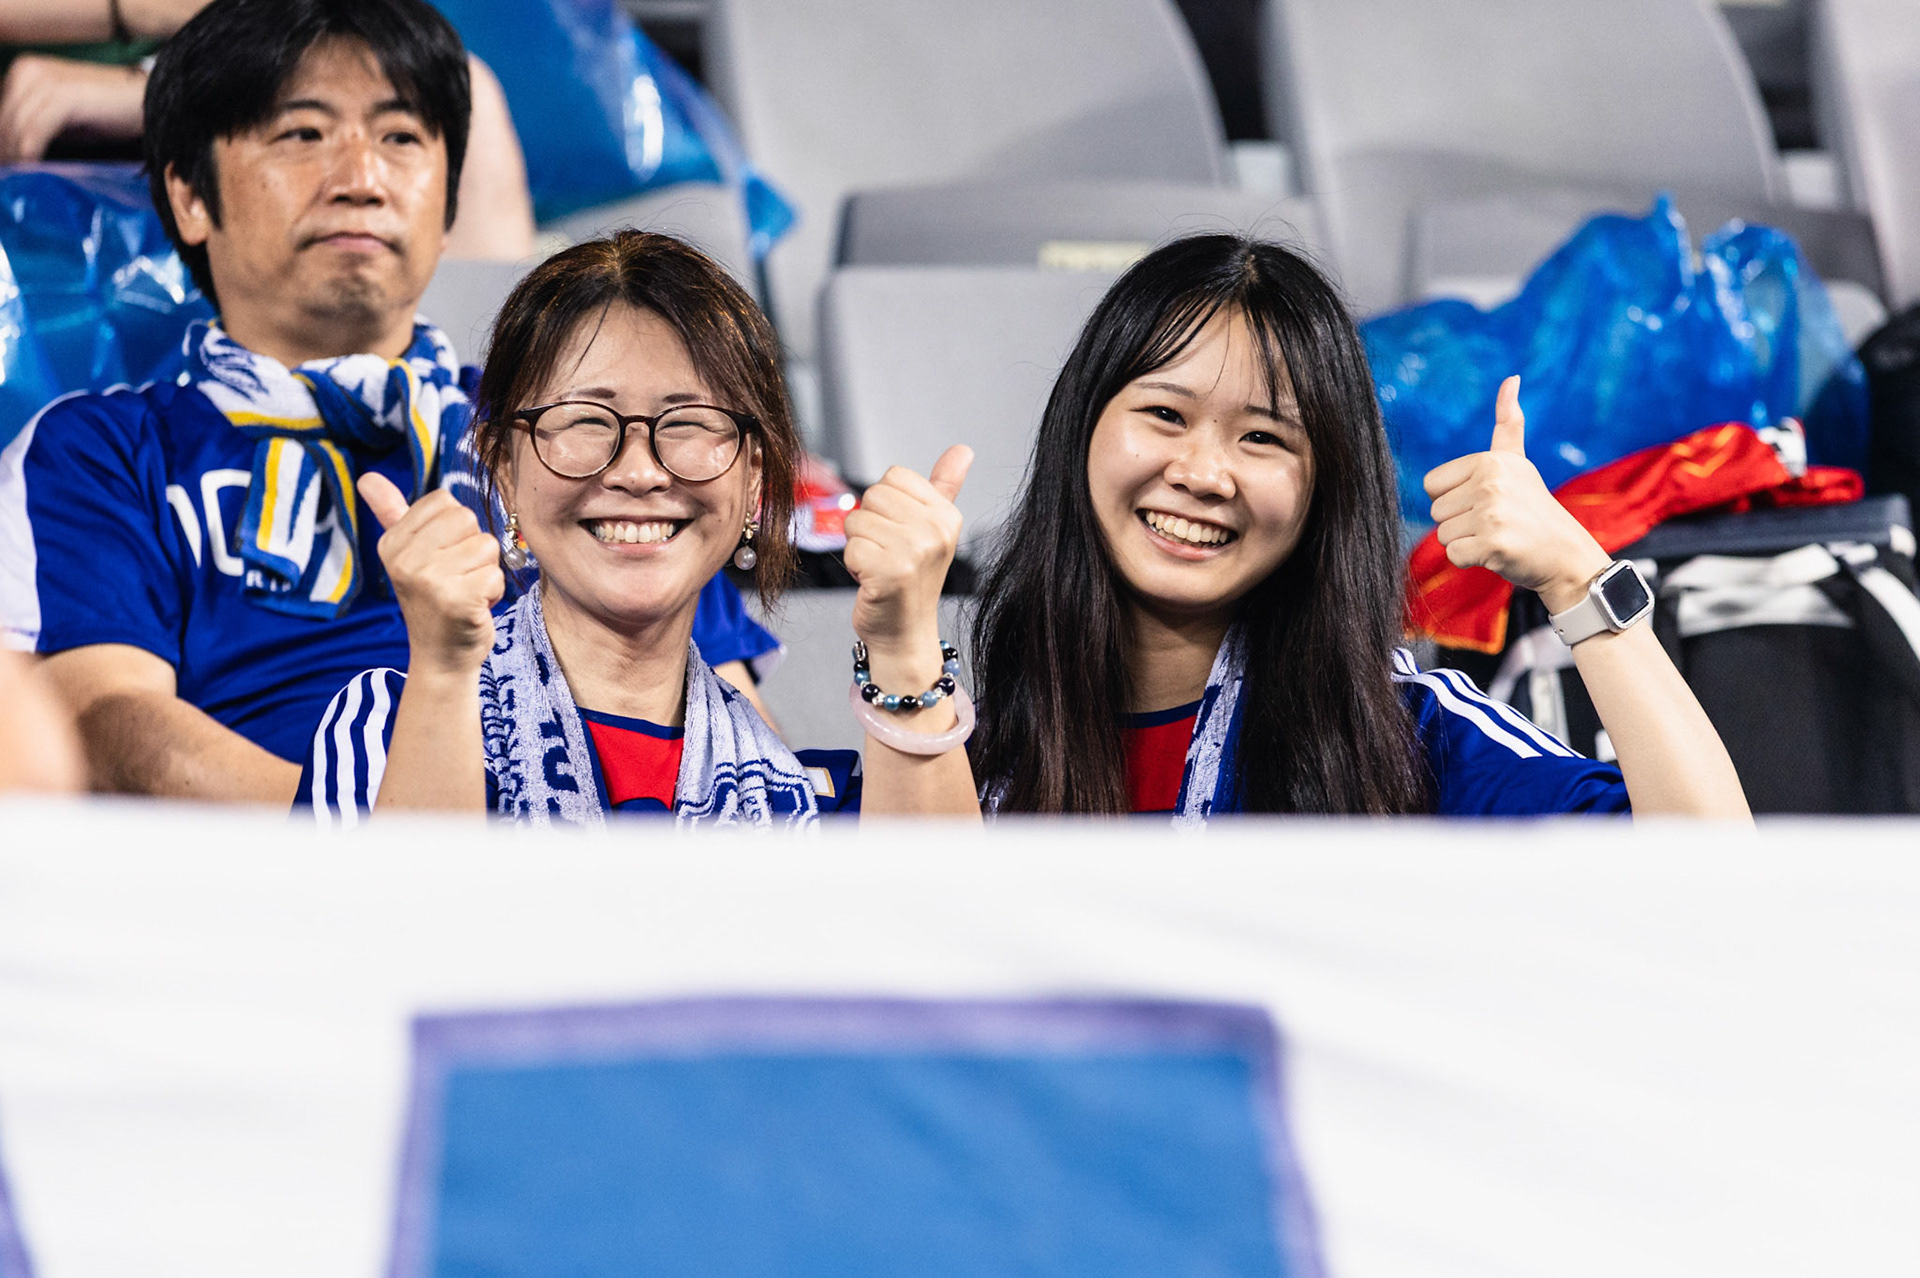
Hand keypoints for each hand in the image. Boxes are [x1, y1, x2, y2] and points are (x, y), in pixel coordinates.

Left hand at [0, 55, 145, 162]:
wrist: (145, 102)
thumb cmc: (105, 112)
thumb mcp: (60, 113)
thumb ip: (33, 122)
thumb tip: (10, 148)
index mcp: (25, 70)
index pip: (1, 112)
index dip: (3, 139)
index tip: (7, 164)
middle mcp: (30, 70)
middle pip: (4, 119)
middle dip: (6, 149)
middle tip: (10, 176)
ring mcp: (46, 81)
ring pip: (16, 126)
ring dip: (14, 154)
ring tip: (20, 176)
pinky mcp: (64, 97)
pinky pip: (36, 130)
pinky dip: (30, 151)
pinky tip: (32, 166)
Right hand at [358, 473, 503, 679]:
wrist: (440, 657)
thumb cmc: (432, 600)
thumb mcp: (406, 555)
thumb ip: (391, 513)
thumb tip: (367, 476)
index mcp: (392, 542)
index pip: (445, 501)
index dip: (455, 528)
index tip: (442, 557)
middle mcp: (405, 559)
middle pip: (468, 519)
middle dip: (473, 548)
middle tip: (457, 577)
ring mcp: (429, 580)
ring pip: (486, 546)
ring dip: (485, 571)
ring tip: (465, 592)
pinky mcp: (457, 600)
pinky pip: (496, 574)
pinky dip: (493, 592)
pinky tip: (474, 608)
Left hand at [843, 446, 971, 664]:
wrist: (905, 633)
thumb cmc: (912, 579)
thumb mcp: (933, 529)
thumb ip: (944, 486)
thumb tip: (963, 450)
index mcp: (946, 515)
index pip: (894, 476)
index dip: (885, 504)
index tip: (899, 533)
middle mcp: (935, 531)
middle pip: (872, 495)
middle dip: (869, 526)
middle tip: (887, 554)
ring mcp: (914, 552)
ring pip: (856, 521)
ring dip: (859, 547)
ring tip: (880, 567)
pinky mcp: (890, 572)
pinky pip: (850, 548)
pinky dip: (854, 567)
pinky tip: (872, 582)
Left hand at [1423, 376, 1609, 613]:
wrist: (1565, 553)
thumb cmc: (1532, 508)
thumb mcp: (1518, 462)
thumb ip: (1508, 423)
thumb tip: (1511, 378)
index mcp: (1490, 461)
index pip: (1431, 486)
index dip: (1453, 499)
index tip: (1485, 501)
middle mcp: (1491, 483)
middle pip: (1436, 512)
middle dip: (1460, 522)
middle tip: (1495, 522)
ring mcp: (1492, 514)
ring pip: (1443, 535)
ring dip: (1466, 542)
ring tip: (1498, 535)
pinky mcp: (1493, 544)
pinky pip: (1454, 555)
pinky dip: (1472, 560)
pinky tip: (1498, 552)